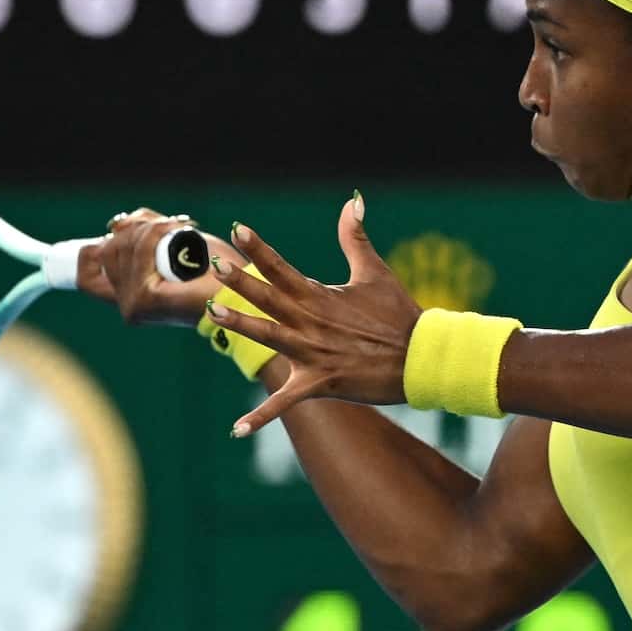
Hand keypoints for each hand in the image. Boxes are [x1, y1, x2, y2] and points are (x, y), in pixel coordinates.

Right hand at [73, 207, 238, 326]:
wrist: (246, 292)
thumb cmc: (218, 272)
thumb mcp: (173, 245)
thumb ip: (143, 233)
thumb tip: (117, 223)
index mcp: (129, 297)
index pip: (87, 268)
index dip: (96, 246)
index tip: (121, 230)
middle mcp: (126, 306)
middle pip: (109, 247)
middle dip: (138, 227)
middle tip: (172, 227)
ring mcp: (133, 306)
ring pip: (124, 244)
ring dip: (152, 227)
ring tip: (181, 229)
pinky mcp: (144, 300)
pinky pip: (140, 250)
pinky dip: (158, 233)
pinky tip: (178, 231)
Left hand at [206, 193, 420, 436]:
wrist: (420, 358)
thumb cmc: (398, 315)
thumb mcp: (375, 272)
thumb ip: (355, 237)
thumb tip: (353, 199)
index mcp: (321, 295)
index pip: (284, 268)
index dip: (260, 248)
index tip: (239, 229)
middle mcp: (312, 322)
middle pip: (269, 298)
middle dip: (241, 282)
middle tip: (216, 265)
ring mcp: (313, 353)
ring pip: (269, 337)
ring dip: (240, 326)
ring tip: (211, 313)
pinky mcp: (319, 383)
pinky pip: (284, 403)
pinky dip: (260, 418)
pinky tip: (236, 430)